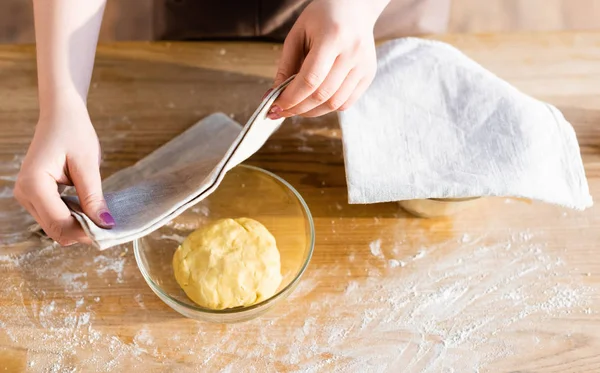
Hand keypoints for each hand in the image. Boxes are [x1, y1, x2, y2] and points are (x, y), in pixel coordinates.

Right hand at [14, 97, 113, 245]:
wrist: (61, 115)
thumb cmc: (73, 132)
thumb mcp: (88, 164)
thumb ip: (93, 196)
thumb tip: (105, 224)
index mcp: (34, 184)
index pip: (59, 223)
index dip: (85, 232)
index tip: (109, 231)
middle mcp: (24, 194)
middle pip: (55, 230)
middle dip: (82, 232)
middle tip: (109, 224)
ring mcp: (27, 196)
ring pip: (54, 227)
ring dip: (78, 226)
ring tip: (100, 213)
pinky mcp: (34, 196)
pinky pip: (54, 216)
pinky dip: (72, 218)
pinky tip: (88, 208)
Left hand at [268, 0, 387, 117]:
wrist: (354, 7)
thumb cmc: (322, 18)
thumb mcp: (298, 33)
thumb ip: (286, 65)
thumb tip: (274, 94)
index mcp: (332, 37)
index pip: (310, 79)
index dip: (291, 98)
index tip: (276, 107)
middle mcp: (352, 52)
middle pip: (322, 95)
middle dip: (298, 109)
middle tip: (282, 111)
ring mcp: (363, 65)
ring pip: (335, 103)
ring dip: (312, 112)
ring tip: (297, 107)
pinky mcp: (368, 75)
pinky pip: (346, 102)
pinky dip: (327, 107)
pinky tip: (315, 102)